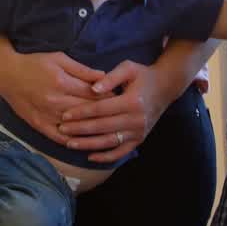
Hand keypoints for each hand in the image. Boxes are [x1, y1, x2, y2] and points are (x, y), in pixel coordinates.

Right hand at [0, 49, 110, 144]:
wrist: (7, 74)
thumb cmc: (34, 63)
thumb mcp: (59, 58)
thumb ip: (82, 69)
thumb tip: (104, 77)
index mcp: (62, 82)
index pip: (93, 93)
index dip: (109, 97)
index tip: (120, 98)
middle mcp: (55, 101)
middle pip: (87, 111)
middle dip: (104, 113)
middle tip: (119, 115)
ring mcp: (47, 115)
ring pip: (76, 127)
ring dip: (92, 129)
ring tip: (108, 129)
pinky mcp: (39, 125)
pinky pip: (59, 137)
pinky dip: (73, 141)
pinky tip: (85, 142)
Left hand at [57, 60, 171, 162]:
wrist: (165, 87)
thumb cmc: (143, 75)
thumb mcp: (128, 68)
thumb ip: (110, 77)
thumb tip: (93, 88)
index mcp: (132, 101)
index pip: (101, 109)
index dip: (82, 113)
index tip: (65, 115)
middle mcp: (136, 120)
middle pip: (102, 127)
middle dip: (80, 129)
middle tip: (61, 129)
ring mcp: (138, 132)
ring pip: (109, 142)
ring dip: (88, 145)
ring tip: (69, 143)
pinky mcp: (139, 140)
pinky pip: (120, 152)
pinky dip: (105, 157)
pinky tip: (89, 156)